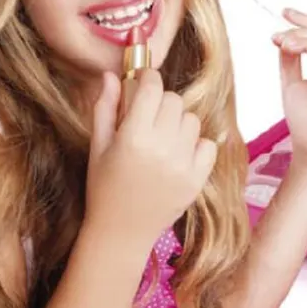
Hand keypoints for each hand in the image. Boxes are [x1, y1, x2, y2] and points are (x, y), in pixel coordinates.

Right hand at [85, 68, 217, 247]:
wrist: (121, 232)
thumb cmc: (103, 188)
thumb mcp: (98, 147)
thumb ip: (105, 108)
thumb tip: (111, 75)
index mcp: (133, 137)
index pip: (152, 88)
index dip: (148, 77)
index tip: (144, 80)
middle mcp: (161, 148)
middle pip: (174, 100)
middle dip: (160, 102)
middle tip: (148, 116)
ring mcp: (183, 164)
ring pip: (191, 120)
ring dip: (178, 122)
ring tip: (162, 138)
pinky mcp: (197, 179)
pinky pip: (208, 144)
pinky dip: (196, 144)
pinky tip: (178, 153)